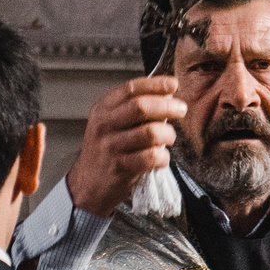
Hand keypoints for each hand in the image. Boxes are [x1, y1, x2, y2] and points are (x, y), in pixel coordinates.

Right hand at [65, 77, 184, 216]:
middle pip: (141, 107)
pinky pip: (151, 157)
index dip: (155, 84)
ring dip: (167, 134)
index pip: (130, 89)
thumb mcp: (110, 124)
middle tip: (181, 109)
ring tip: (169, 137)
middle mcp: (104, 125)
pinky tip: (161, 158)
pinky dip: (163, 157)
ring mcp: (111, 147)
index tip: (173, 85)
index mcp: (102, 110)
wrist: (88, 185)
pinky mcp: (120, 167)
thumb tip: (166, 95)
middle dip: (167, 106)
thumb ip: (133, 109)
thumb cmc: (105, 152)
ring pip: (150, 132)